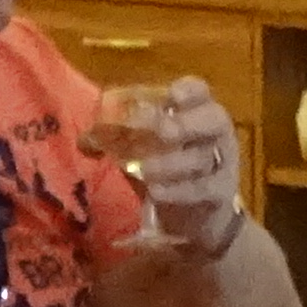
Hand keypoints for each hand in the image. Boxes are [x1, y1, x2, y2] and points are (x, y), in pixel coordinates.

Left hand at [122, 79, 249, 252]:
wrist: (199, 215)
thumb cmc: (169, 170)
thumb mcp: (147, 149)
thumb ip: (122, 139)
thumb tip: (84, 140)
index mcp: (197, 113)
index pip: (201, 91)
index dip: (189, 90)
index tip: (171, 95)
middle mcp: (216, 134)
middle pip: (214, 120)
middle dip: (184, 124)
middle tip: (158, 131)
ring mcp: (222, 164)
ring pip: (203, 158)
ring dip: (172, 163)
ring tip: (144, 169)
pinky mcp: (220, 194)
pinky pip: (203, 189)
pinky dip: (178, 190)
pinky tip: (156, 192)